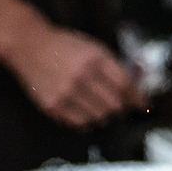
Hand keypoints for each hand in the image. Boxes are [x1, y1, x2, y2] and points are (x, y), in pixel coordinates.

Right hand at [8, 25, 146, 130]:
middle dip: (120, 107)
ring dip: (104, 114)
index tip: (142, 104)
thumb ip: (113, 67)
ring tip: (97, 104)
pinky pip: (81, 124)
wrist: (29, 46)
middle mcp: (81, 77)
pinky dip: (88, 120)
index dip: (137, 98)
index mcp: (94, 59)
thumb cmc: (63, 46)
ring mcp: (66, 94)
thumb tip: (134, 90)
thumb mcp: (92, 47)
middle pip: (114, 105)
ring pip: (100, 117)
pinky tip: (84, 110)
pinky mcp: (54, 106)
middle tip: (118, 104)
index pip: (125, 86)